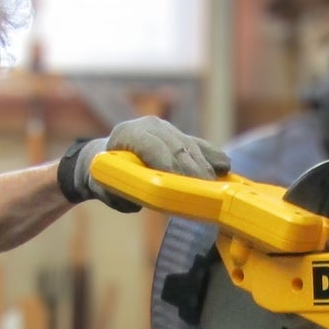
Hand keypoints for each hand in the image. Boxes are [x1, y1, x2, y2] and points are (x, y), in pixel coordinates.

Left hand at [57, 117, 231, 210]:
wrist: (108, 158)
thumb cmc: (105, 177)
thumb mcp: (104, 186)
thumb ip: (118, 193)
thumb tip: (137, 202)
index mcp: (127, 133)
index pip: (152, 146)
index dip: (168, 163)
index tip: (182, 182)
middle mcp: (149, 126)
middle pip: (175, 147)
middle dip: (192, 170)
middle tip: (205, 191)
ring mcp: (167, 129)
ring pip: (190, 146)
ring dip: (204, 167)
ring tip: (215, 188)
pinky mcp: (180, 136)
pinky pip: (199, 145)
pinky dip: (211, 157)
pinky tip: (224, 168)